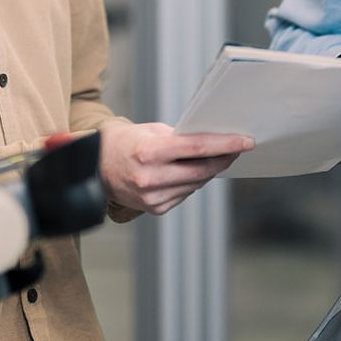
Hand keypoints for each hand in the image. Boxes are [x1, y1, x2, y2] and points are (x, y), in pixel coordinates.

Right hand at [99, 121, 252, 215]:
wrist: (94, 168)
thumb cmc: (125, 142)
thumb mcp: (151, 130)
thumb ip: (180, 137)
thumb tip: (212, 141)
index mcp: (149, 152)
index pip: (197, 148)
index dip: (225, 145)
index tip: (246, 141)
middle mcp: (150, 178)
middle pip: (201, 169)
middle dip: (224, 158)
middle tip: (239, 147)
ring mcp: (152, 198)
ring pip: (196, 184)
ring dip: (211, 170)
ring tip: (221, 156)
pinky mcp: (154, 209)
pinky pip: (185, 194)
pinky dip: (194, 182)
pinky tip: (197, 171)